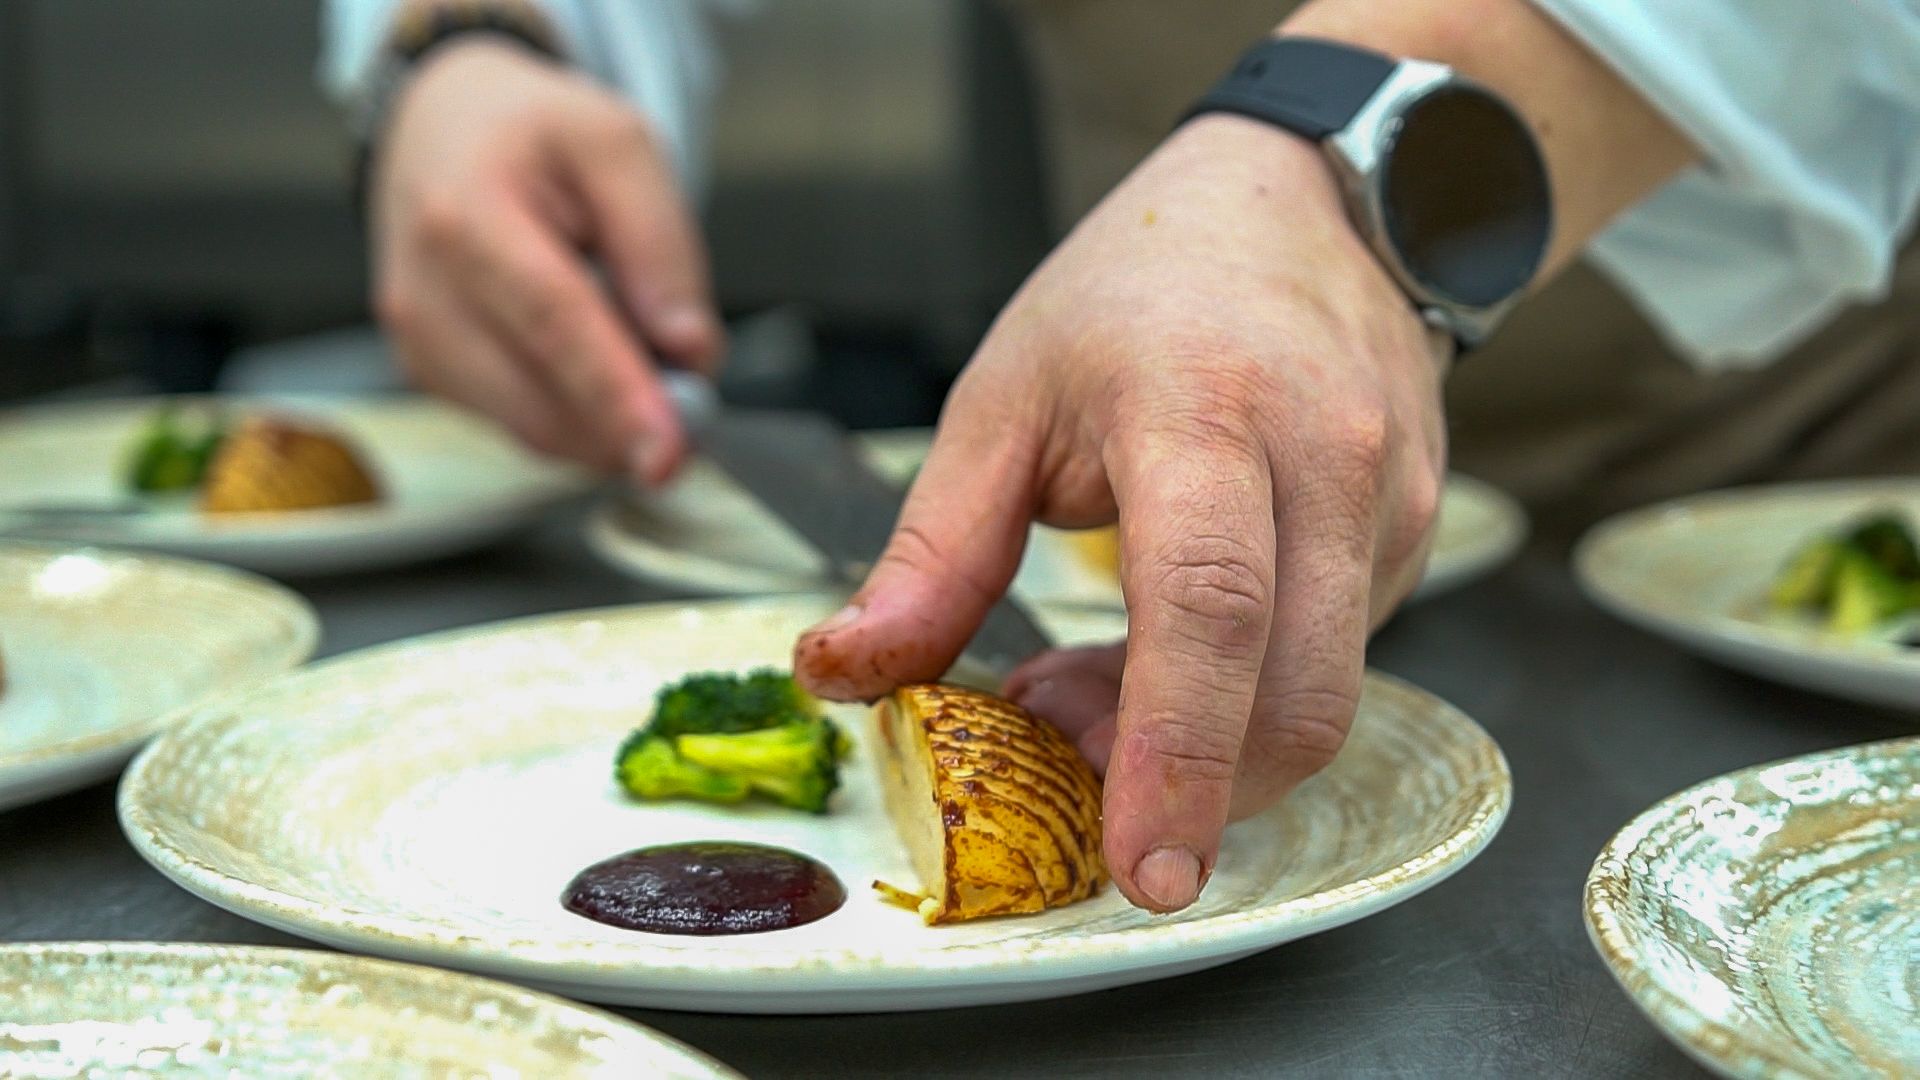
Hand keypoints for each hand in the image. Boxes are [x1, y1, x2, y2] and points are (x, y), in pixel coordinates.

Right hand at [369, 40, 721, 483]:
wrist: (440, 130)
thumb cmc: (533, 135)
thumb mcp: (618, 144)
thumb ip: (660, 242)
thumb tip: (688, 348)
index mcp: (467, 215)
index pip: (553, 325)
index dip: (617, 396)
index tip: (670, 451)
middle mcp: (425, 291)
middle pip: (542, 399)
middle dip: (631, 422)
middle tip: (697, 399)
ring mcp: (418, 343)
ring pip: (536, 429)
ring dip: (608, 419)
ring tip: (638, 348)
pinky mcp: (428, 376)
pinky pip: (523, 424)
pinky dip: (577, 413)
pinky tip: (591, 357)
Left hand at [793, 115, 1447, 912]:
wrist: (1297, 203)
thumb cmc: (1132, 294)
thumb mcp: (1002, 399)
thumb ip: (933, 552)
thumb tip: (844, 673)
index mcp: (1202, 410)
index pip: (1207, 605)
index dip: (1177, 751)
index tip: (1148, 865)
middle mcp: (1324, 455)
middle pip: (1296, 688)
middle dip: (1199, 788)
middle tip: (1080, 775)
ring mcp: (1393, 494)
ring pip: (1325, 690)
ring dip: (1214, 742)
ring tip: (1103, 683)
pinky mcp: (1420, 526)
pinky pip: (1343, 652)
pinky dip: (1252, 691)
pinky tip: (1173, 645)